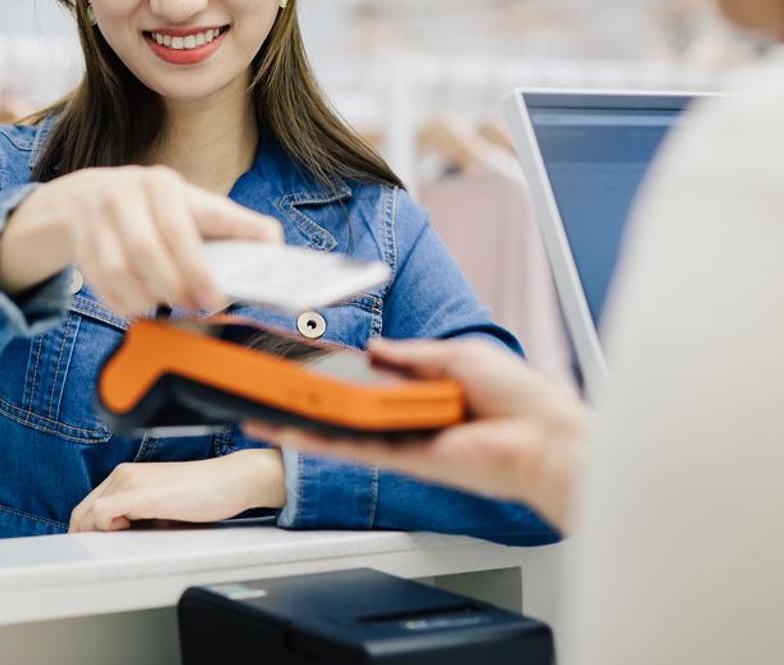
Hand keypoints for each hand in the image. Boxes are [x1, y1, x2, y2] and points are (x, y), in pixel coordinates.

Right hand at [0, 165, 281, 317]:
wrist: (89, 196)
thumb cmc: (158, 208)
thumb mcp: (197, 206)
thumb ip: (237, 226)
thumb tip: (275, 247)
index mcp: (161, 185)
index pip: (180, 230)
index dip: (198, 270)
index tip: (215, 299)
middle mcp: (123, 196)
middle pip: (146, 252)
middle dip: (174, 288)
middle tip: (194, 308)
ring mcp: (95, 220)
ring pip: (119, 272)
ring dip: (147, 299)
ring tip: (168, 307)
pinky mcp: (79, 244)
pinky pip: (100, 285)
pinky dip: (123, 304)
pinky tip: (141, 307)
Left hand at [68, 450, 286, 532]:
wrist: (232, 480)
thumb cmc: (205, 495)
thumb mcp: (163, 506)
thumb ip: (140, 516)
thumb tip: (122, 539)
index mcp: (127, 476)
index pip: (90, 505)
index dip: (86, 530)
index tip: (94, 549)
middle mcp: (124, 475)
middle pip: (82, 510)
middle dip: (84, 536)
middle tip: (97, 557)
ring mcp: (130, 482)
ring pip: (88, 512)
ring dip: (96, 535)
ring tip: (118, 546)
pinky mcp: (141, 494)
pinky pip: (103, 513)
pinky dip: (106, 528)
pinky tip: (129, 532)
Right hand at [240, 338, 589, 532]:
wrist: (546, 438)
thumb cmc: (519, 398)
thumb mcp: (457, 356)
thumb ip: (410, 355)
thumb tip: (374, 347)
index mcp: (426, 393)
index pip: (370, 383)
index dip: (338, 374)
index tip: (306, 367)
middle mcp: (410, 420)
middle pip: (348, 409)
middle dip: (309, 399)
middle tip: (270, 387)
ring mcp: (404, 442)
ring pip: (341, 432)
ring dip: (301, 422)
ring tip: (262, 411)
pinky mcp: (405, 461)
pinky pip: (354, 449)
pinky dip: (320, 442)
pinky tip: (290, 432)